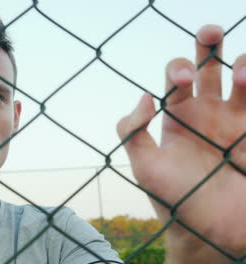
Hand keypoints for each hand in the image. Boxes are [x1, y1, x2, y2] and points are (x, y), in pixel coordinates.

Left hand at [118, 25, 245, 262]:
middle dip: (209, 44)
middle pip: (209, 67)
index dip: (178, 67)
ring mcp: (238, 123)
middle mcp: (209, 114)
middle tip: (210, 31)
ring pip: (245, 78)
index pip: (177, 77)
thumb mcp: (143, 167)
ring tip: (242, 74)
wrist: (210, 234)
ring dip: (244, 65)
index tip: (181, 80)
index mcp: (180, 117)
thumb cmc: (173, 200)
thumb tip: (144, 96)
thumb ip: (131, 131)